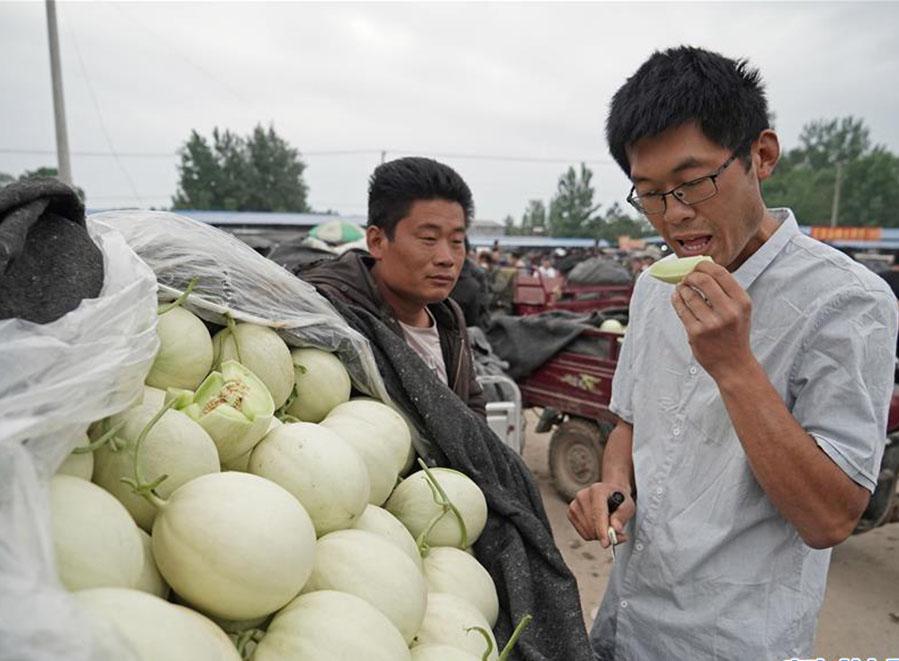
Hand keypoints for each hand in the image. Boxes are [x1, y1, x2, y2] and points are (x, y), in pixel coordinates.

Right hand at [567, 482, 635, 547]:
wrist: (608, 493)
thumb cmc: (619, 499)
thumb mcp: (628, 505)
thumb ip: (622, 516)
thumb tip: (616, 528)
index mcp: (597, 490)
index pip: (598, 513)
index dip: (602, 529)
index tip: (606, 543)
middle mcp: (582, 496)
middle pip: (592, 524)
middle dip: (605, 534)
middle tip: (618, 534)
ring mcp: (574, 505)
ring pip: (588, 532)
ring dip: (600, 535)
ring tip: (608, 526)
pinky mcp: (570, 513)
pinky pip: (584, 534)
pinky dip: (593, 535)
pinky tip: (599, 525)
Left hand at [671, 262, 752, 379]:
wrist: (734, 364)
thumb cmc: (734, 334)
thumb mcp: (740, 310)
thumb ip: (726, 291)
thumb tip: (702, 269)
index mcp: (741, 302)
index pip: (720, 273)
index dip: (703, 266)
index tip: (696, 266)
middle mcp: (728, 311)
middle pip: (702, 280)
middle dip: (690, 276)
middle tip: (686, 278)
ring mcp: (711, 323)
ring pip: (688, 295)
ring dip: (681, 288)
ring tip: (681, 288)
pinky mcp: (696, 333)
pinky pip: (681, 310)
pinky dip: (676, 299)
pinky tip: (677, 297)